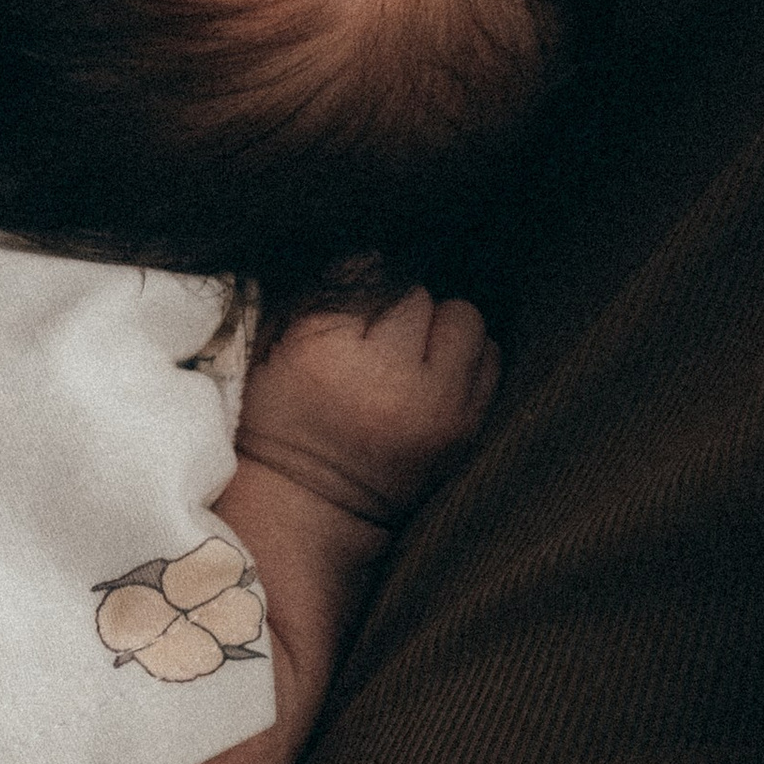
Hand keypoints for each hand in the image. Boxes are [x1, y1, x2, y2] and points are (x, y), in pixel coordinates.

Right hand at [234, 289, 499, 522]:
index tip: (349, 304)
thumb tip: (370, 254)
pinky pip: (490, 358)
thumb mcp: (274, 350)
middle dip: (399, 306)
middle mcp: (392, 382)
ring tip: (411, 352)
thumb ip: (319, 294)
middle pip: (419, 294)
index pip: (367, 270)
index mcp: (329, 357)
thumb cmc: (283, 421)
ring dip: (440, 327)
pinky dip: (465, 357)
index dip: (359, 278)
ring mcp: (440, 409)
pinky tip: (434, 373)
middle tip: (378, 334)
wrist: (314, 509)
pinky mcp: (468, 430)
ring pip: (465, 319)